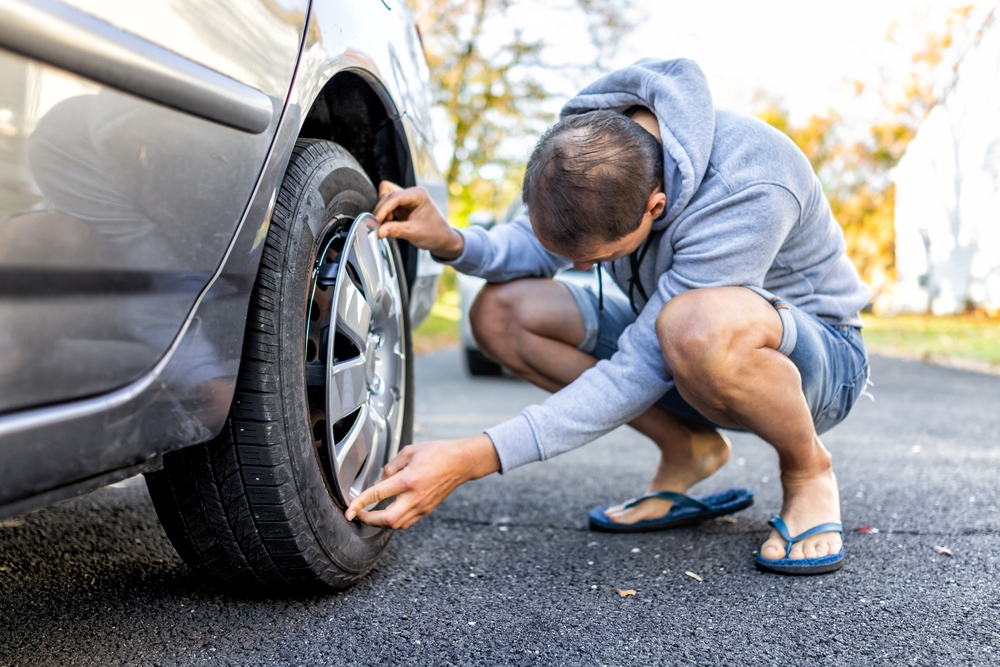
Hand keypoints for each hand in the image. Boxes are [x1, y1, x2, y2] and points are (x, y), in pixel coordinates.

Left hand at [344, 434, 500, 528]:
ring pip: (396, 525)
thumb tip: (380, 481)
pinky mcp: (427, 510)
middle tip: (357, 515)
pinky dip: (393, 521)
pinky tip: (388, 512)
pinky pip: (406, 522)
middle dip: (367, 520)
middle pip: (386, 519)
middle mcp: (415, 496)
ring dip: (380, 522)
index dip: (359, 504)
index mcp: (409, 479)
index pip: (378, 495)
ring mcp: (422, 506)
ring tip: (370, 514)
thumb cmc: (438, 453)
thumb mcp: (409, 451)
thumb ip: (391, 467)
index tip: (349, 510)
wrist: (461, 462)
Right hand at [373, 181, 464, 259]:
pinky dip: (385, 215)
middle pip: (387, 196)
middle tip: (378, 226)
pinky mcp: (403, 206)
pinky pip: (388, 206)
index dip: (383, 209)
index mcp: (418, 195)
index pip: (394, 197)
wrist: (442, 239)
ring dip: (383, 212)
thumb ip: (395, 230)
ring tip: (386, 225)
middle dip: (382, 211)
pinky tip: (388, 224)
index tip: (375, 221)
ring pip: (386, 199)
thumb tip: (378, 231)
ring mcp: (407, 199)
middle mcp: (412, 193)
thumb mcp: (414, 233)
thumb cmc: (434, 234)